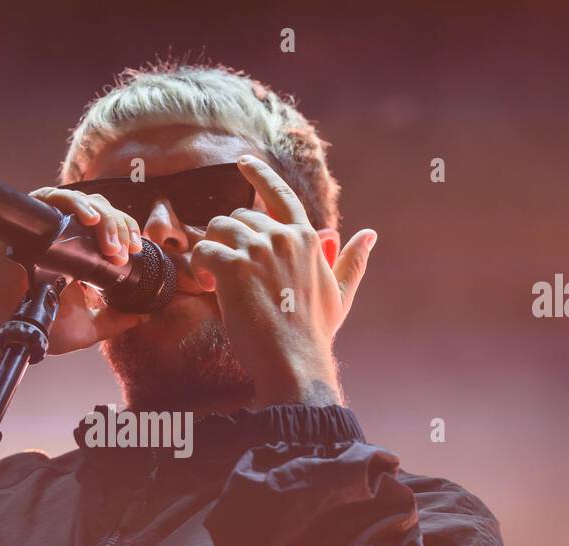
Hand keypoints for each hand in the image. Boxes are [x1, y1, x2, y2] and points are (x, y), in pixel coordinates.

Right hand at [0, 187, 145, 359]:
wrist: (5, 333)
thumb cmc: (39, 329)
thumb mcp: (85, 328)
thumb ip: (111, 322)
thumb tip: (138, 316)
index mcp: (77, 252)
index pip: (107, 227)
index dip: (125, 231)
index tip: (134, 251)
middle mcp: (62, 234)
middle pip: (99, 210)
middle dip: (119, 226)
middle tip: (123, 251)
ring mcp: (44, 226)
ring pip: (80, 201)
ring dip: (103, 217)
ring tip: (111, 245)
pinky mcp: (25, 221)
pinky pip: (51, 197)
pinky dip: (73, 202)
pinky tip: (89, 219)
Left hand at [189, 154, 376, 406]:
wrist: (295, 360)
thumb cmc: (315, 333)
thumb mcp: (340, 294)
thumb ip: (352, 261)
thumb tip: (370, 235)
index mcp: (306, 238)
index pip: (280, 194)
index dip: (259, 174)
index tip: (243, 162)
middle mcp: (283, 237)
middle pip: (238, 218)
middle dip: (228, 241)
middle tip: (226, 272)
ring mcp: (258, 249)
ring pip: (218, 229)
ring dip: (211, 252)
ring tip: (214, 281)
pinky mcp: (234, 266)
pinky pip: (203, 251)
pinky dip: (198, 267)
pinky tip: (206, 286)